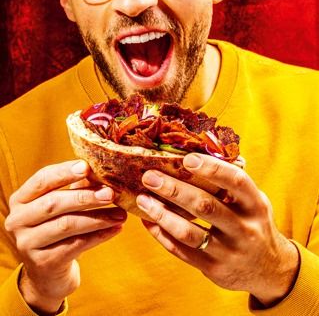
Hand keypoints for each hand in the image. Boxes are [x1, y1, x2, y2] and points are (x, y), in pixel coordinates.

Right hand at [5, 160, 126, 313]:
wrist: (47, 272)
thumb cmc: (57, 228)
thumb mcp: (61, 206)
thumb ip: (75, 187)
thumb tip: (99, 171)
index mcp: (21, 200)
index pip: (42, 180)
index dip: (64, 172)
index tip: (87, 167)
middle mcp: (18, 221)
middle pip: (54, 203)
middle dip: (85, 196)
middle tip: (110, 193)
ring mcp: (27, 244)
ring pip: (67, 225)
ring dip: (98, 217)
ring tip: (120, 214)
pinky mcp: (43, 263)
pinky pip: (76, 245)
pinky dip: (99, 235)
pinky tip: (116, 228)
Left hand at [136, 153, 298, 305]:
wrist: (269, 270)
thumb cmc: (253, 223)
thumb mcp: (254, 202)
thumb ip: (233, 182)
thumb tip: (201, 151)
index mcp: (256, 205)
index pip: (236, 181)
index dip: (211, 168)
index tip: (186, 159)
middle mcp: (245, 229)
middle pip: (205, 206)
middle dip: (174, 189)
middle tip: (150, 177)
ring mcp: (229, 252)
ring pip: (189, 232)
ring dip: (161, 214)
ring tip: (142, 199)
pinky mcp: (215, 270)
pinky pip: (182, 251)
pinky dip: (162, 234)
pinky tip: (148, 221)